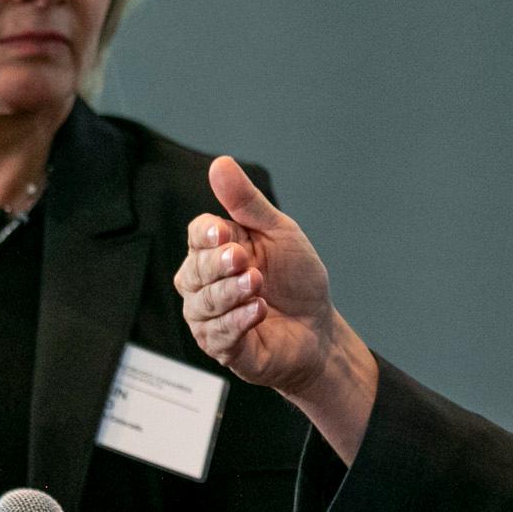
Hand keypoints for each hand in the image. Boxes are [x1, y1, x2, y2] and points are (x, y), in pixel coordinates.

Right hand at [176, 157, 339, 398]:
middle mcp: (206, 285)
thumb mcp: (279, 233)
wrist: (320, 327)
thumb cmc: (297, 279)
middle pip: (192, 270)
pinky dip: (238, 320)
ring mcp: (211, 318)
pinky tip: (258, 310)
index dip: (206, 234)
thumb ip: (247, 203)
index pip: (197, 235)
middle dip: (218, 265)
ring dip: (230, 292)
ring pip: (202, 304)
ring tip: (257, 284)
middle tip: (246, 261)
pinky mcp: (224, 348)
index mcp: (217, 251)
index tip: (224, 232)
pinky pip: (218, 334)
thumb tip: (220, 164)